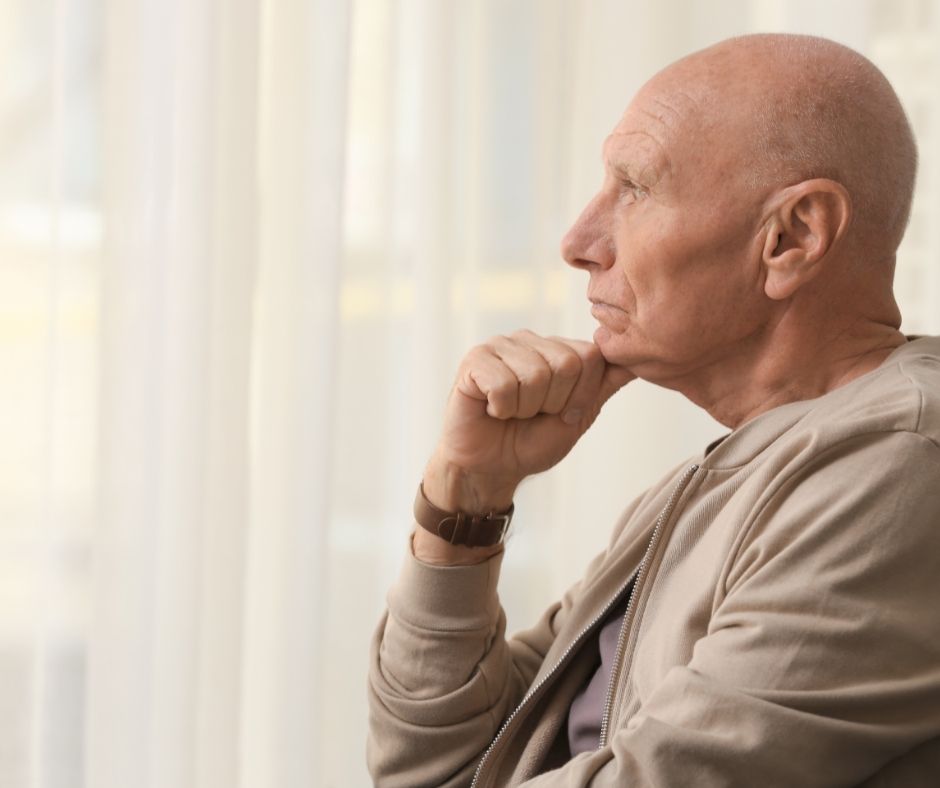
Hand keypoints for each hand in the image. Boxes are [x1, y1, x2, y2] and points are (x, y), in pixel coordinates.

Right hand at [423, 330, 634, 513]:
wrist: (490, 469)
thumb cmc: (531, 442)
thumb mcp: (579, 415)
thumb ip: (605, 384)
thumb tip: (639, 360)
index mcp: (557, 349)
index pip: (592, 356)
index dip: (581, 395)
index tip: (562, 412)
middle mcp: (530, 340)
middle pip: (567, 364)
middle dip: (554, 403)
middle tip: (532, 414)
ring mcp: (501, 346)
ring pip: (535, 375)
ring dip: (525, 408)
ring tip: (511, 412)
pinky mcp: (475, 360)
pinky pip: (503, 384)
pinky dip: (501, 409)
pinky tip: (492, 410)